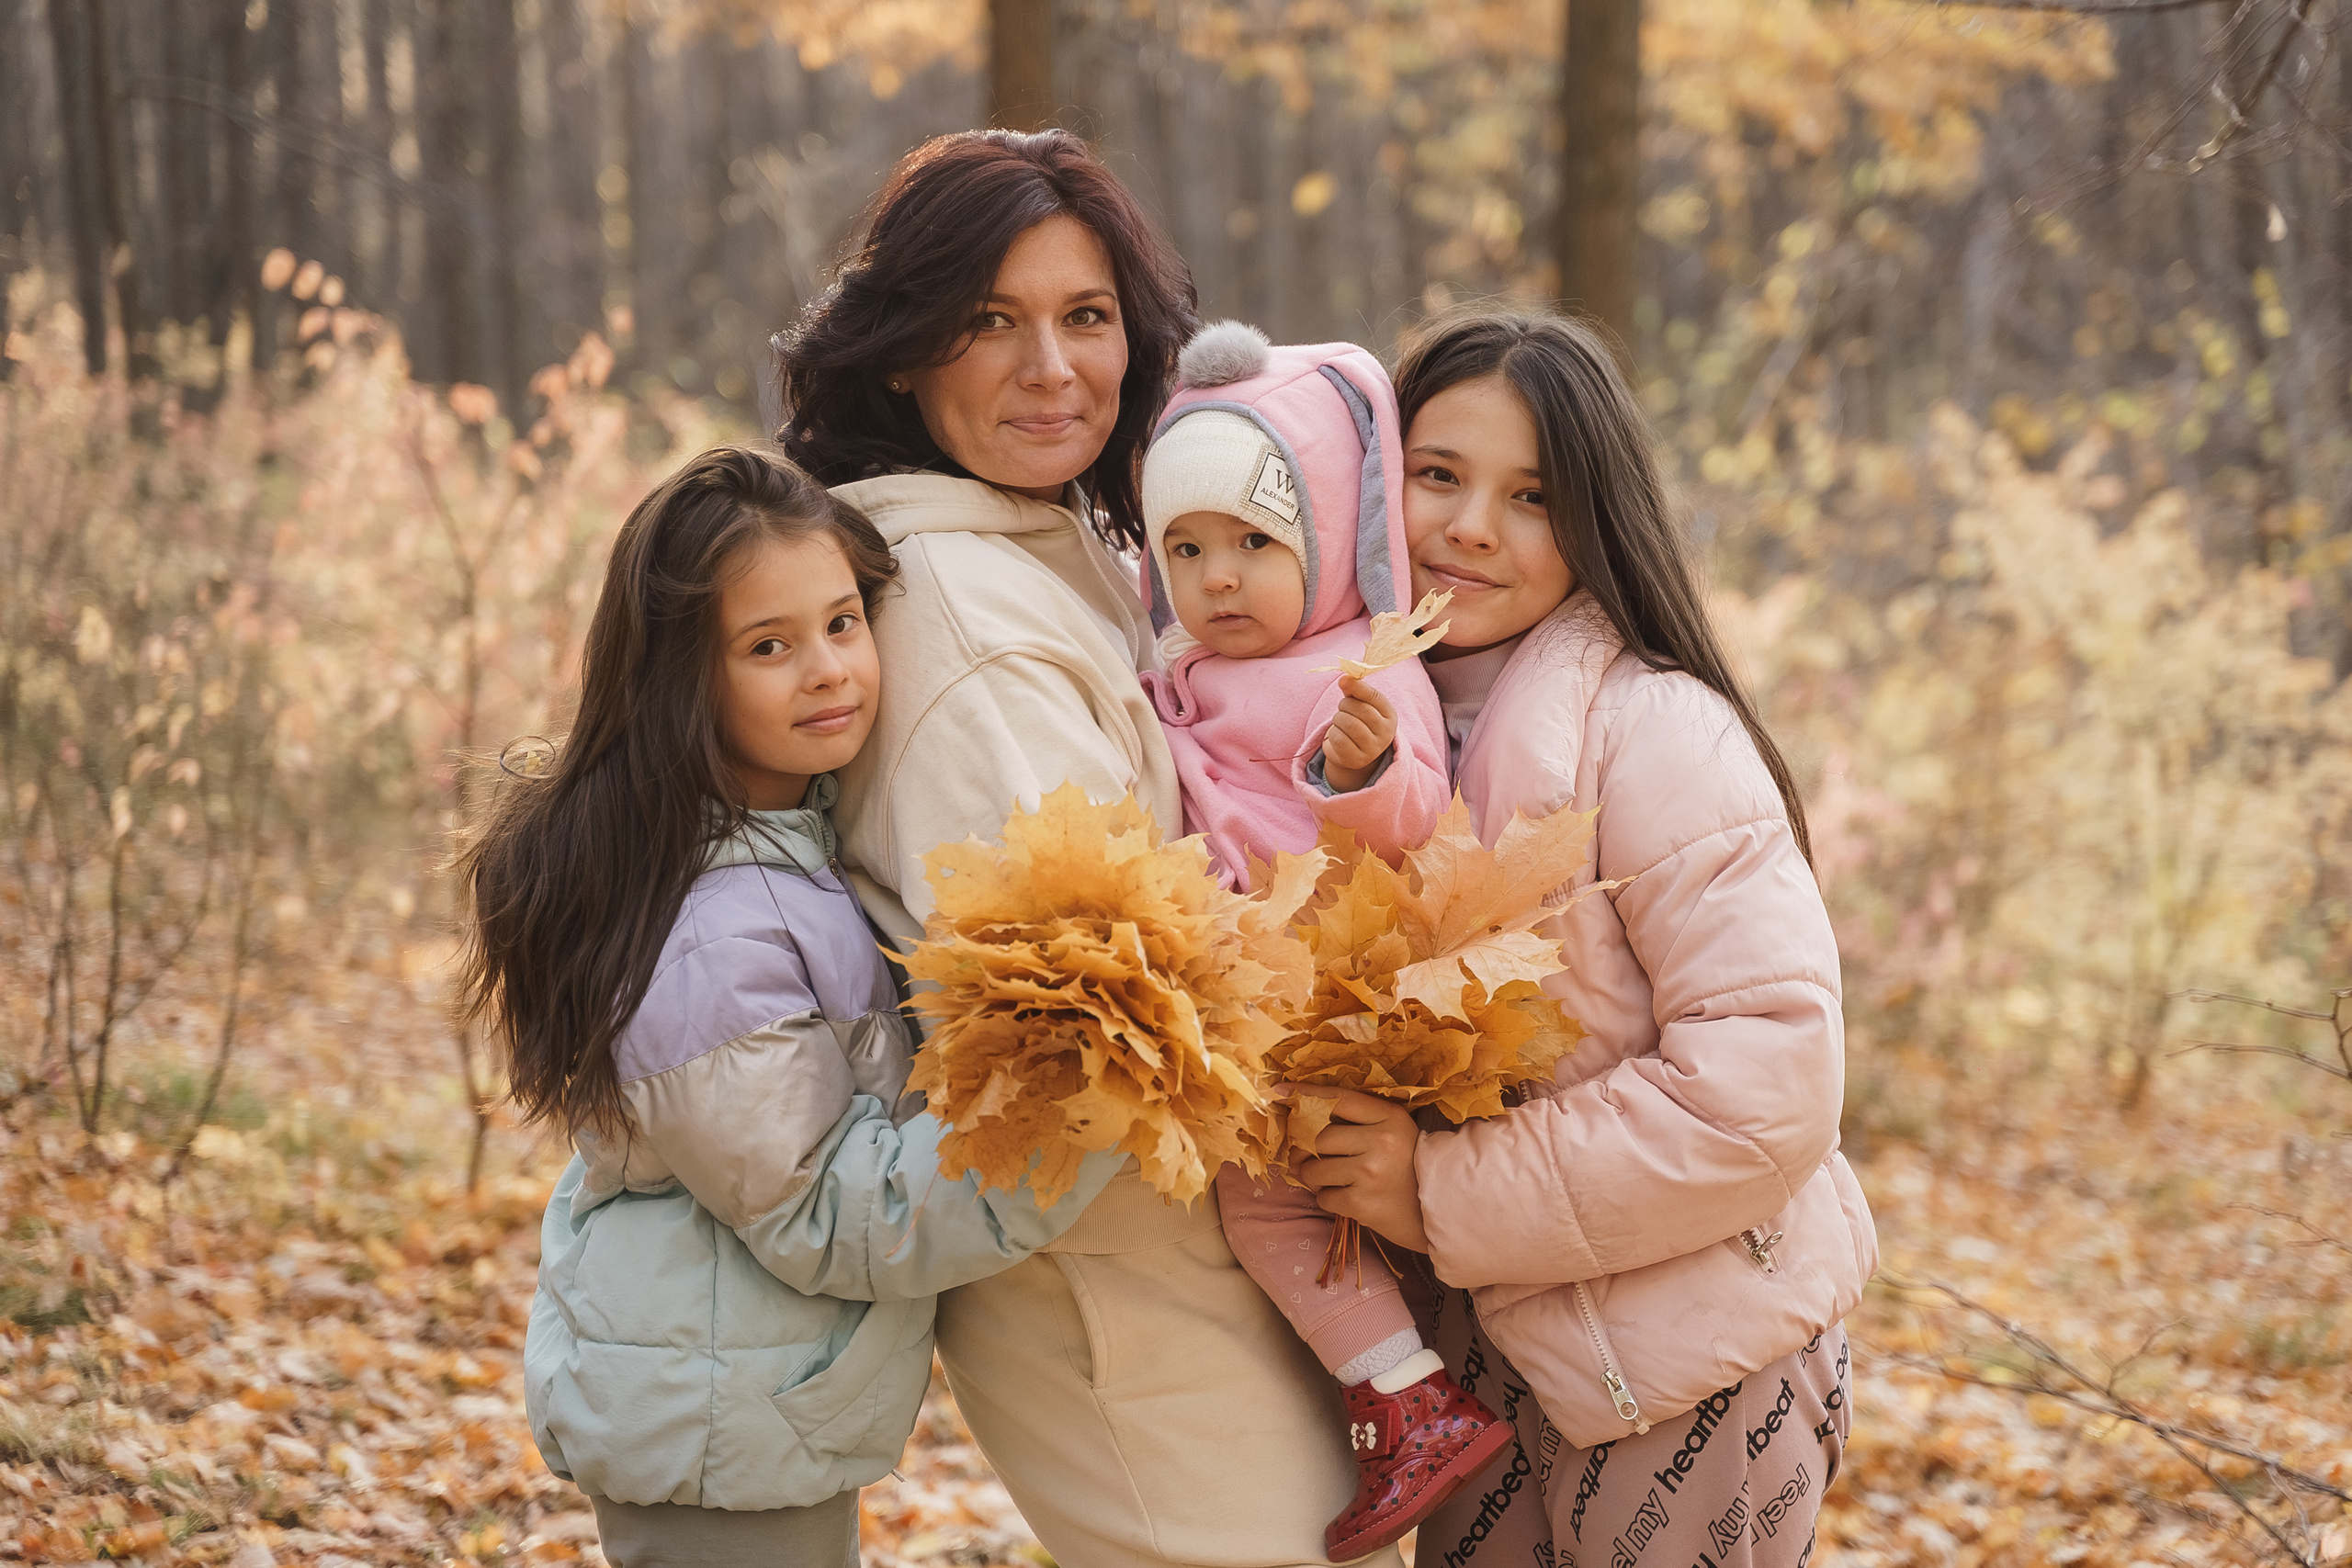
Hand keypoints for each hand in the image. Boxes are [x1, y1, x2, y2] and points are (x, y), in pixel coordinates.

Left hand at [1291, 1086, 1429, 1252]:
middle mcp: (1380, 1141)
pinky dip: (1328, 1199)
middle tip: (1312, 1158)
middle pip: (1319, 1137)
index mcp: (1390, 1117)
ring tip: (1333, 1180)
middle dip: (1308, 1150)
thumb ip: (1358, 1118)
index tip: (1280, 1091)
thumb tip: (1300, 1109)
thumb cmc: (1409, 1167)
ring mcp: (1369, 1173)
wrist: (1437, 1212)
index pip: (1338, 1099)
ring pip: (1313, 1169)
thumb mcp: (1394, 1131)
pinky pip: (1323, 1197)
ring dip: (1314, 1177)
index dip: (1306, 1094)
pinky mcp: (1361, 1204)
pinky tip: (1348, 1198)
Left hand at [1318, 675, 1397, 792]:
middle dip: (1345, 705)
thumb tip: (1344, 678)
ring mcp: (1373, 749)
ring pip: (1348, 724)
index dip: (1358, 687)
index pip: (1375, 697)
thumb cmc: (1358, 722)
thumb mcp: (1360, 705)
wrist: (1354, 753)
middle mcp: (1386, 734)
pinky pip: (1339, 739)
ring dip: (1337, 719)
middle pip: (1361, 710)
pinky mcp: (1357, 760)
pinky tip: (1337, 735)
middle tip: (1342, 708)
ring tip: (1340, 722)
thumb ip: (1354, 690)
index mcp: (1390, 716)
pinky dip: (1332, 734)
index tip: (1343, 680)